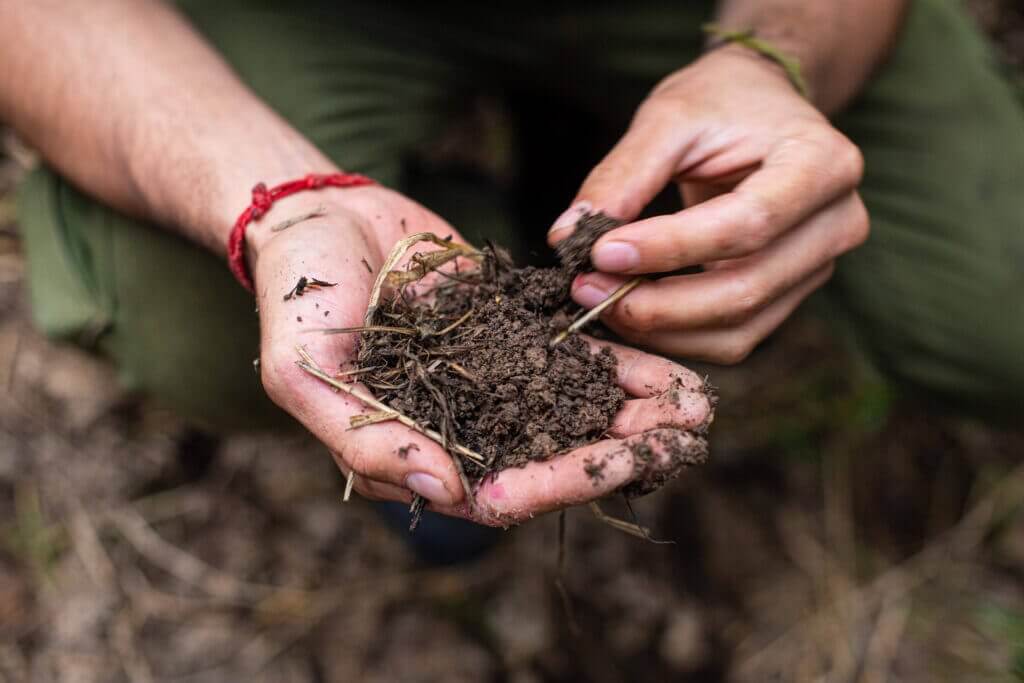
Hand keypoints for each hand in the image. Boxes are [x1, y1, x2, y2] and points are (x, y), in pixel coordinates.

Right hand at [251, 185, 712, 524]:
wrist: (318, 215)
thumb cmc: (297, 297)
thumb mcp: (307, 372)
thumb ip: (368, 440)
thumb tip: (448, 494)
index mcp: (417, 452)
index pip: (497, 489)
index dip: (557, 483)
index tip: (615, 465)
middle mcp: (464, 427)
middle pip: (552, 455)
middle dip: (619, 451)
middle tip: (685, 440)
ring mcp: (493, 380)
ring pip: (573, 409)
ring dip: (635, 414)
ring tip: (699, 407)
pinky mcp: (513, 334)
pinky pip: (572, 356)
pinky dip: (620, 364)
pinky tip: (673, 367)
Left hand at [548, 46, 868, 363]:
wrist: (764, 108)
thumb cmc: (722, 103)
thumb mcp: (669, 117)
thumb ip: (621, 175)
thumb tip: (568, 236)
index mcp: (823, 163)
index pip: (746, 225)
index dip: (669, 249)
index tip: (599, 253)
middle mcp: (837, 222)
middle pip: (745, 289)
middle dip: (656, 303)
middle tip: (586, 289)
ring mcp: (820, 266)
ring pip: (739, 327)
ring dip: (660, 329)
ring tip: (599, 301)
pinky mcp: (792, 294)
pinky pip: (734, 337)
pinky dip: (676, 336)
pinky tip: (630, 311)